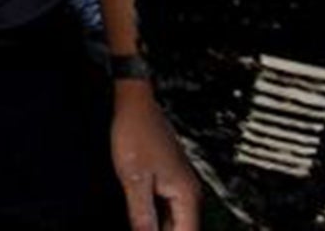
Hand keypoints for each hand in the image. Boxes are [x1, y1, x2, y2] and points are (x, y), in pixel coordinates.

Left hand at [111, 84, 202, 230]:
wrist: (136, 106)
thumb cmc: (135, 135)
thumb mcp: (134, 179)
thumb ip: (142, 215)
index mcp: (187, 194)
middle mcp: (189, 192)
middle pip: (182, 229)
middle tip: (141, 229)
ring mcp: (181, 186)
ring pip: (175, 221)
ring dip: (159, 228)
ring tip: (140, 224)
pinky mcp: (170, 181)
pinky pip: (167, 209)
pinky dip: (156, 218)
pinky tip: (142, 220)